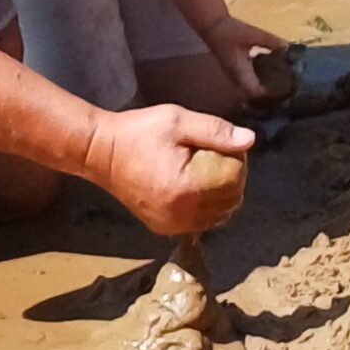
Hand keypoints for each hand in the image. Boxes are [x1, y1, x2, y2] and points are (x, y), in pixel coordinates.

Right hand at [86, 105, 253, 236]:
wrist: (99, 153)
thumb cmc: (138, 132)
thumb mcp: (177, 121)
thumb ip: (215, 131)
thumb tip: (250, 140)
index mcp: (187, 189)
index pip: (235, 181)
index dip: (236, 159)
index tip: (221, 143)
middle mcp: (181, 214)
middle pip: (230, 201)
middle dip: (230, 178)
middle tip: (213, 154)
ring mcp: (171, 225)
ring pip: (218, 216)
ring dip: (219, 195)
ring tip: (202, 170)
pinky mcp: (163, 228)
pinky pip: (200, 222)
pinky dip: (204, 207)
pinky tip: (193, 187)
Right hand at [196, 14, 289, 104]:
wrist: (211, 25)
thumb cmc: (230, 31)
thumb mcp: (253, 34)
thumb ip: (271, 41)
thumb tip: (288, 49)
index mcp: (240, 72)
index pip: (255, 93)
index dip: (269, 95)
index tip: (284, 91)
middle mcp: (236, 77)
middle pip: (253, 93)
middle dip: (268, 92)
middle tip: (285, 86)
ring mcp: (234, 74)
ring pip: (249, 87)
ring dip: (262, 85)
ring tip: (279, 79)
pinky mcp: (234, 68)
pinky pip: (247, 79)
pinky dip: (258, 77)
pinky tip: (268, 68)